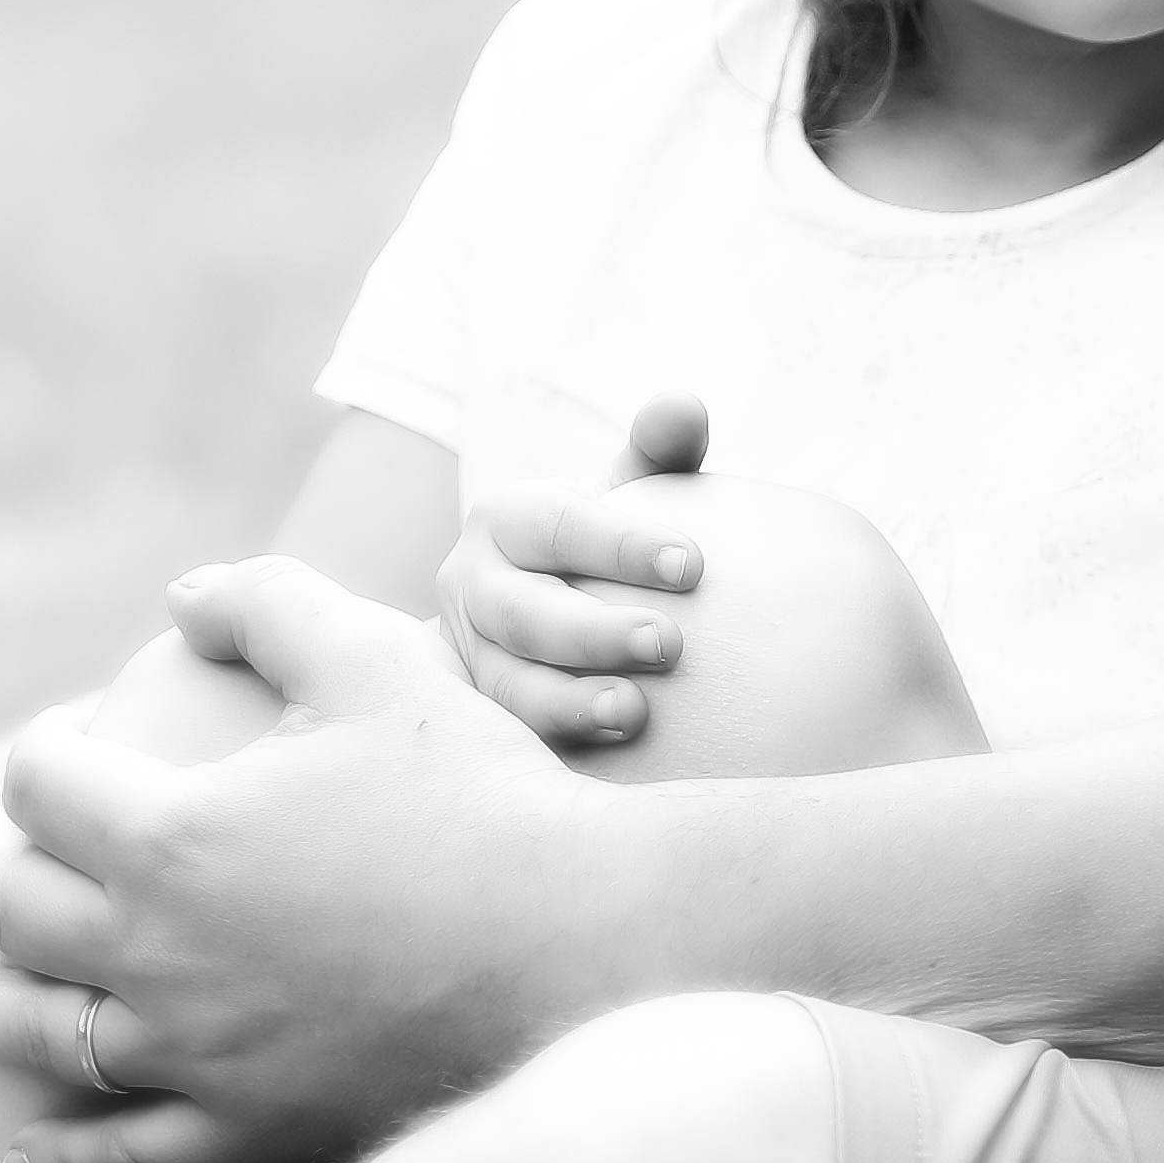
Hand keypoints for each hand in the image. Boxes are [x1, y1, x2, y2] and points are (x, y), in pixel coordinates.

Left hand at [0, 566, 601, 1162]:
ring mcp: (194, 1053)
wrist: (580, 947)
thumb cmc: (481, 794)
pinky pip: (123, 1152)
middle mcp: (154, 954)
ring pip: (40, 1035)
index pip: (41, 784)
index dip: (42, 747)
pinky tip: (24, 1156)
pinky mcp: (246, 1124)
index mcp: (168, 837)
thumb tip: (180, 597)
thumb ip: (268, 606)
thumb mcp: (375, 661)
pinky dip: (62, 1153)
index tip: (73, 731)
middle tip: (9, 839)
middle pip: (16, 906)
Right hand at [440, 390, 715, 756]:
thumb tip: (682, 408)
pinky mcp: (481, 719)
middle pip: (524, 613)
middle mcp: (471, 588)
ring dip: (569, 702)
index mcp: (506, 519)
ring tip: (635, 713)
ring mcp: (470, 660)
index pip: (560, 526)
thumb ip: (658, 451)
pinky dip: (560, 745)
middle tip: (668, 643)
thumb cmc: (606, 542)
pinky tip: (616, 754)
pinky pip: (515, 739)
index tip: (694, 564)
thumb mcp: (627, 490)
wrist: (549, 609)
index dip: (622, 545)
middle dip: (592, 631)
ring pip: (508, 686)